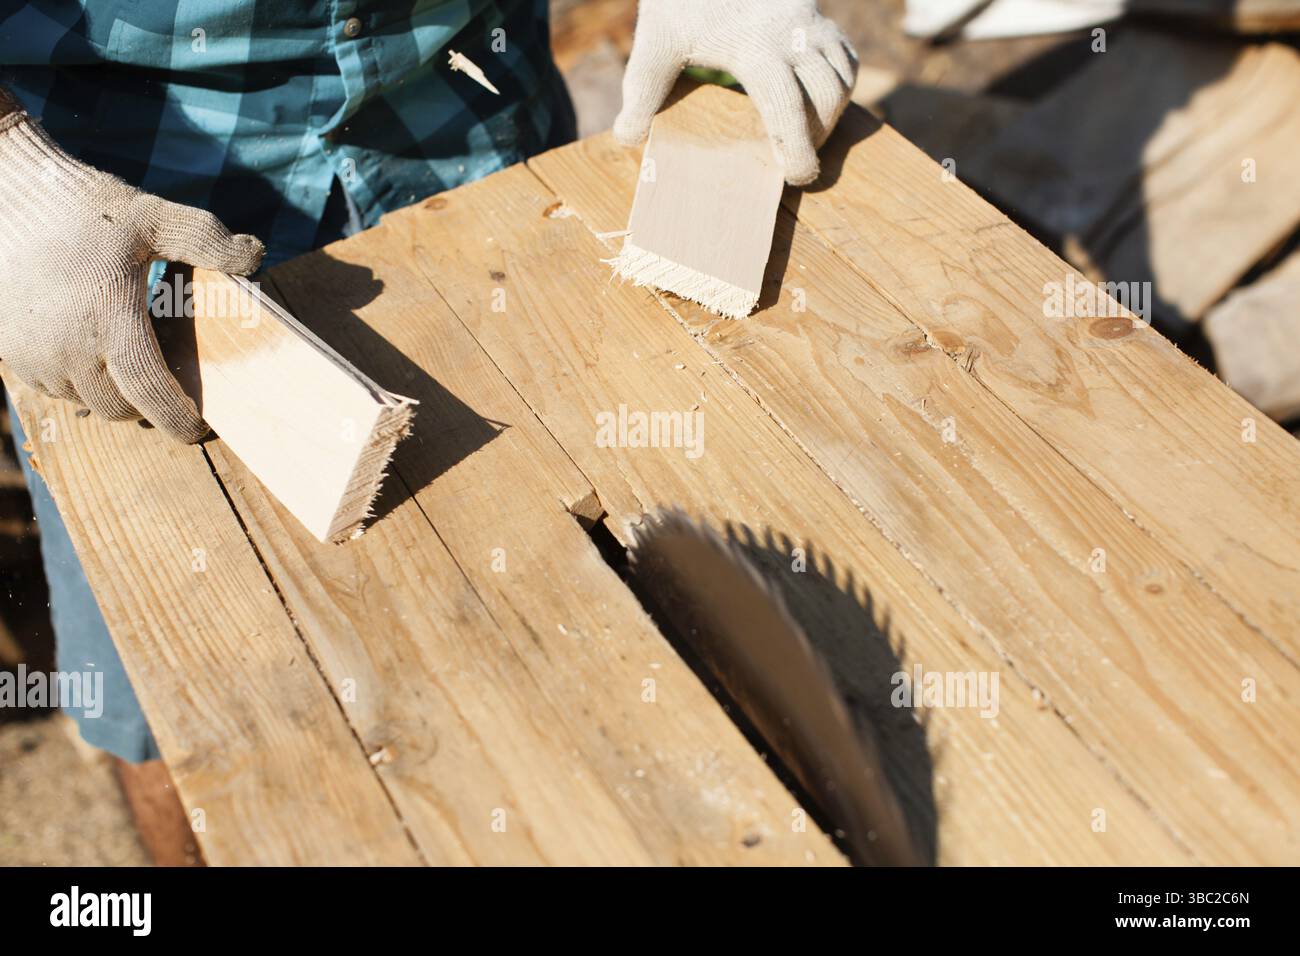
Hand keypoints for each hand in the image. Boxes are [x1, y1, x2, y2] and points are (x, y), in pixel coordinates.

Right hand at [0, 107, 263, 441]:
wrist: (5, 194)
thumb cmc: (85, 205)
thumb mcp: (154, 216)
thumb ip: (206, 239)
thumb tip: (256, 256)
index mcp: (109, 314)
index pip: (149, 389)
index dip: (177, 417)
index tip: (199, 430)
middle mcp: (66, 344)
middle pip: (118, 406)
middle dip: (147, 406)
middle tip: (168, 386)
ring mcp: (31, 352)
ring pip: (84, 400)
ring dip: (109, 392)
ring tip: (129, 361)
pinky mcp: (7, 351)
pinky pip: (51, 387)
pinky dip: (76, 380)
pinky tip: (91, 349)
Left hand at [614, 0, 858, 185]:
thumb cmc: (681, 1)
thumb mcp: (656, 42)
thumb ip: (642, 91)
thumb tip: (628, 138)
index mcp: (756, 47)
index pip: (787, 106)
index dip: (797, 146)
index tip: (798, 176)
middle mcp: (792, 34)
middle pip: (826, 97)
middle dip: (817, 137)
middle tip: (796, 165)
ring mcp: (811, 23)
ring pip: (843, 79)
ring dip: (831, 115)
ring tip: (806, 139)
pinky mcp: (818, 17)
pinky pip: (846, 60)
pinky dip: (839, 88)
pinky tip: (817, 107)